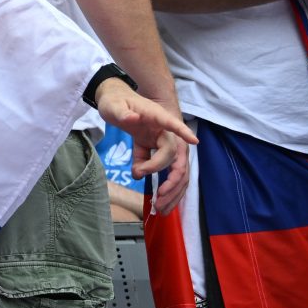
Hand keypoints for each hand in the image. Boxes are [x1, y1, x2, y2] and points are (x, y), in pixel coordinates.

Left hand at [95, 80, 195, 215]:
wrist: (116, 100)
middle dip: (171, 177)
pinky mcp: (156, 149)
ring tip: (162, 207)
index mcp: (157, 116)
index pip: (173, 123)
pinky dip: (163, 184)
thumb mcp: (114, 106)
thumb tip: (132, 118)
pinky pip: (164, 169)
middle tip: (160, 194)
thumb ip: (122, 113)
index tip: (194, 140)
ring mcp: (163, 142)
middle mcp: (165, 131)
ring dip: (172, 189)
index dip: (183, 131)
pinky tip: (158, 200)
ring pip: (176, 168)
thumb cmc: (116, 101)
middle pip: (175, 156)